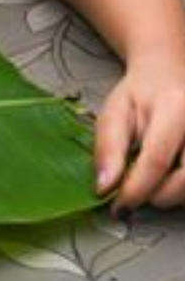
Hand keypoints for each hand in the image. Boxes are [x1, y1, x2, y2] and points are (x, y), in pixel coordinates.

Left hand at [95, 55, 184, 212]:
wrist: (168, 75)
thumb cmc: (139, 96)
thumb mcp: (114, 114)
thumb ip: (108, 149)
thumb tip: (104, 186)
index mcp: (174, 108)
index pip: (157, 160)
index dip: (137, 189)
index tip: (119, 205)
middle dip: (158, 196)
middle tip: (135, 194)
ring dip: (173, 196)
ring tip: (152, 183)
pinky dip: (182, 188)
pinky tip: (168, 180)